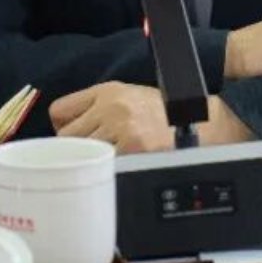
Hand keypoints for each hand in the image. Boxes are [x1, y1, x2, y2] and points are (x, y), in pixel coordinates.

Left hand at [51, 84, 255, 153]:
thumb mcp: (127, 97)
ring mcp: (121, 129)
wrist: (202, 123)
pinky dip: (107, 171)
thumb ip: (97, 108)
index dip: (63, 127)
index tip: (73, 136)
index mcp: (107, 91)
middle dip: (75, 147)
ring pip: (82, 154)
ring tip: (110, 159)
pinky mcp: (133, 151)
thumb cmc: (164, 114)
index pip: (59, 111)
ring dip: (92, 161)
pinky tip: (120, 167)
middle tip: (94, 153)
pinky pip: (102, 167)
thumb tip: (65, 131)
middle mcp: (111, 107)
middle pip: (65, 136)